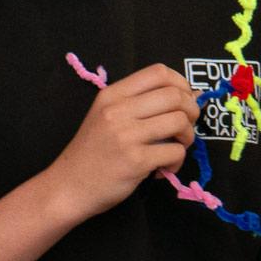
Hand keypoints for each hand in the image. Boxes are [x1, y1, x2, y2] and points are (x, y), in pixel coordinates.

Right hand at [44, 65, 199, 220]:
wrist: (66, 188)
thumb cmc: (92, 152)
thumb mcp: (107, 117)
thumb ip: (143, 103)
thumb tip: (193, 95)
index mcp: (112, 95)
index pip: (158, 72)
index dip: (181, 83)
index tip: (184, 100)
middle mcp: (117, 111)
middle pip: (175, 96)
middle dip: (191, 111)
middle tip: (185, 127)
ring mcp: (126, 136)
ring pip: (180, 122)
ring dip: (188, 137)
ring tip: (176, 147)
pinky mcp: (135, 161)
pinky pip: (175, 152)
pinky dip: (177, 161)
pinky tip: (164, 168)